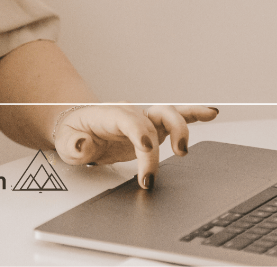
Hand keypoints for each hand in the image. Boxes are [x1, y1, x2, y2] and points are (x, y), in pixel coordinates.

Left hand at [53, 104, 218, 188]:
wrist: (77, 128)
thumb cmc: (73, 134)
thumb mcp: (65, 143)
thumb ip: (74, 146)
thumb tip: (82, 145)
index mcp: (108, 115)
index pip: (128, 120)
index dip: (139, 132)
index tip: (146, 148)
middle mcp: (129, 113)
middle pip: (152, 117)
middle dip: (162, 139)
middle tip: (163, 163)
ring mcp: (142, 119)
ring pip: (168, 114)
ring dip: (182, 127)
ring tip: (184, 149)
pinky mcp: (152, 128)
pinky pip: (176, 117)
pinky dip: (194, 114)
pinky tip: (211, 113)